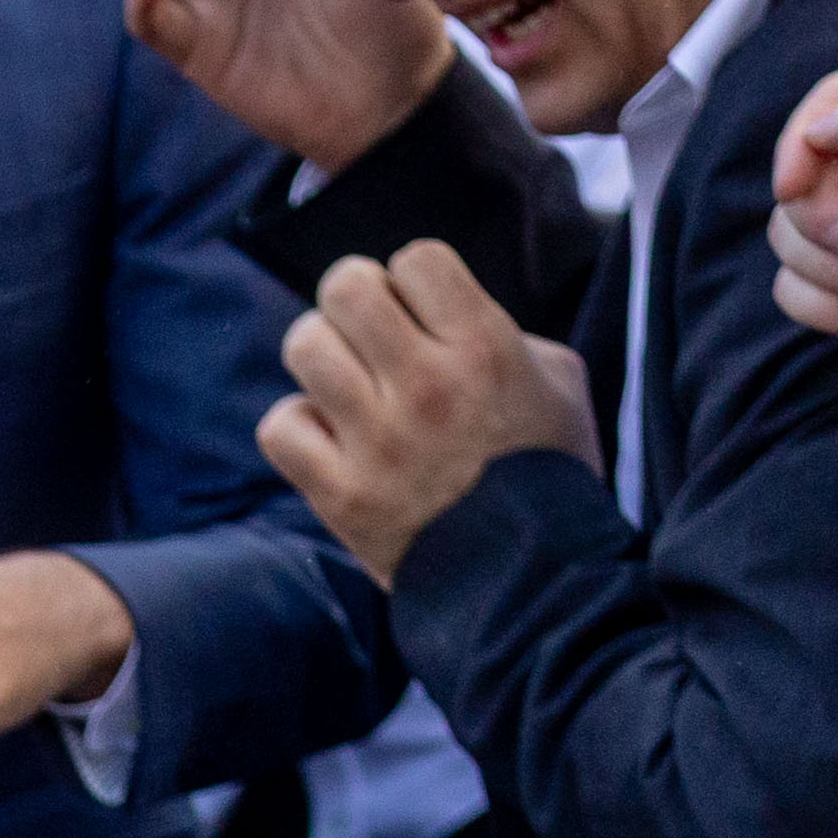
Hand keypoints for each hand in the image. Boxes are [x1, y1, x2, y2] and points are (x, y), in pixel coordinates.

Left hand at [259, 243, 598, 584]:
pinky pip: (280, 426)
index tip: (424, 316)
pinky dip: (298, 427)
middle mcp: (429, 387)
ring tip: (350, 387)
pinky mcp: (340, 495)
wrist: (533, 579)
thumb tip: (434, 307)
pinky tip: (330, 440)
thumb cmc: (549, 470)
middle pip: (345, 288)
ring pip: (304, 346)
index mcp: (487, 348)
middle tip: (371, 339)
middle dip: (354, 304)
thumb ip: (496, 330)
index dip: (413, 280)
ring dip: (322, 359)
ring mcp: (379, 442)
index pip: (415, 258)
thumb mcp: (557, 381)